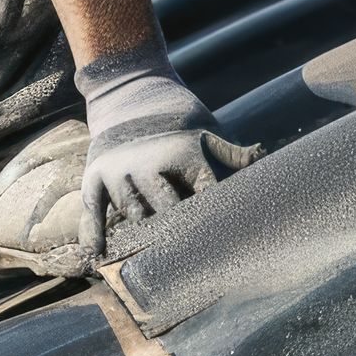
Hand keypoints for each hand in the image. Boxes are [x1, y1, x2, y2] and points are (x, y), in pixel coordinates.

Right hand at [77, 38, 259, 259]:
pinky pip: (92, 208)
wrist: (130, 98)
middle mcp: (149, 162)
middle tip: (188, 251)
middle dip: (176, 226)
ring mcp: (119, 171)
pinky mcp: (94, 177)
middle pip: (166, 206)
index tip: (224, 236)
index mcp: (182, 154)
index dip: (212, 215)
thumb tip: (262, 159)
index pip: (203, 191)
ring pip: (133, 211)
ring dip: (143, 230)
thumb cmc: (177, 130)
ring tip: (153, 256)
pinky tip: (98, 254)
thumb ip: (233, 154)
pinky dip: (93, 232)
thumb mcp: (206, 136)